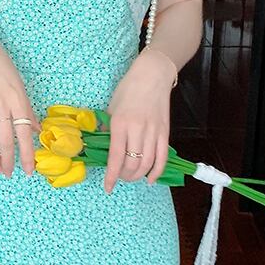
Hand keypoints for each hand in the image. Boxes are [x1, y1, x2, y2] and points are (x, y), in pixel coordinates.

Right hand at [0, 27, 41, 175]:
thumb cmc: (3, 69)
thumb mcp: (20, 87)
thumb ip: (27, 111)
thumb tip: (36, 131)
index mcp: (17, 101)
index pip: (23, 134)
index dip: (26, 155)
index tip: (29, 170)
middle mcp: (0, 106)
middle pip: (5, 141)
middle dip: (9, 161)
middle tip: (10, 174)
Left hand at [102, 46, 177, 192]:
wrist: (152, 76)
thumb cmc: (128, 90)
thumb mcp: (111, 108)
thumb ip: (106, 130)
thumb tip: (100, 149)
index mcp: (120, 124)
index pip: (115, 157)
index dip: (111, 176)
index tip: (108, 187)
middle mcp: (137, 129)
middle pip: (132, 163)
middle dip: (124, 176)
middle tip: (119, 177)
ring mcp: (153, 131)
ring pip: (147, 163)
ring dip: (138, 175)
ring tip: (131, 177)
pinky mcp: (165, 132)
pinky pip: (162, 157)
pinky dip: (156, 172)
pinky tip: (149, 179)